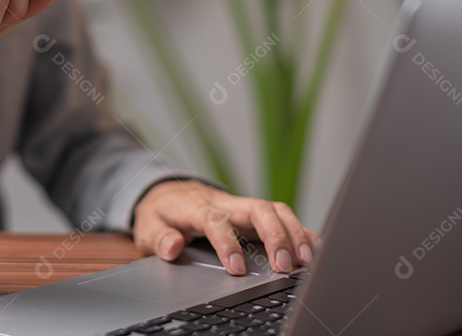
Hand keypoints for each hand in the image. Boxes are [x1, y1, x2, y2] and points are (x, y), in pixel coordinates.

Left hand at [132, 180, 320, 275]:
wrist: (169, 193)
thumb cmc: (162, 213)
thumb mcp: (147, 225)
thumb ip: (157, 237)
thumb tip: (173, 246)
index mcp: (195, 206)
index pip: (215, 218)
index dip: (227, 242)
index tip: (237, 268)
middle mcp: (224, 203)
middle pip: (257, 208)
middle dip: (274, 235)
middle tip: (284, 266)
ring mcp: (241, 207)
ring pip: (275, 210)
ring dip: (293, 234)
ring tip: (305, 261)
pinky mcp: (253, 215)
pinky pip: (282, 218)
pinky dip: (301, 231)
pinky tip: (314, 250)